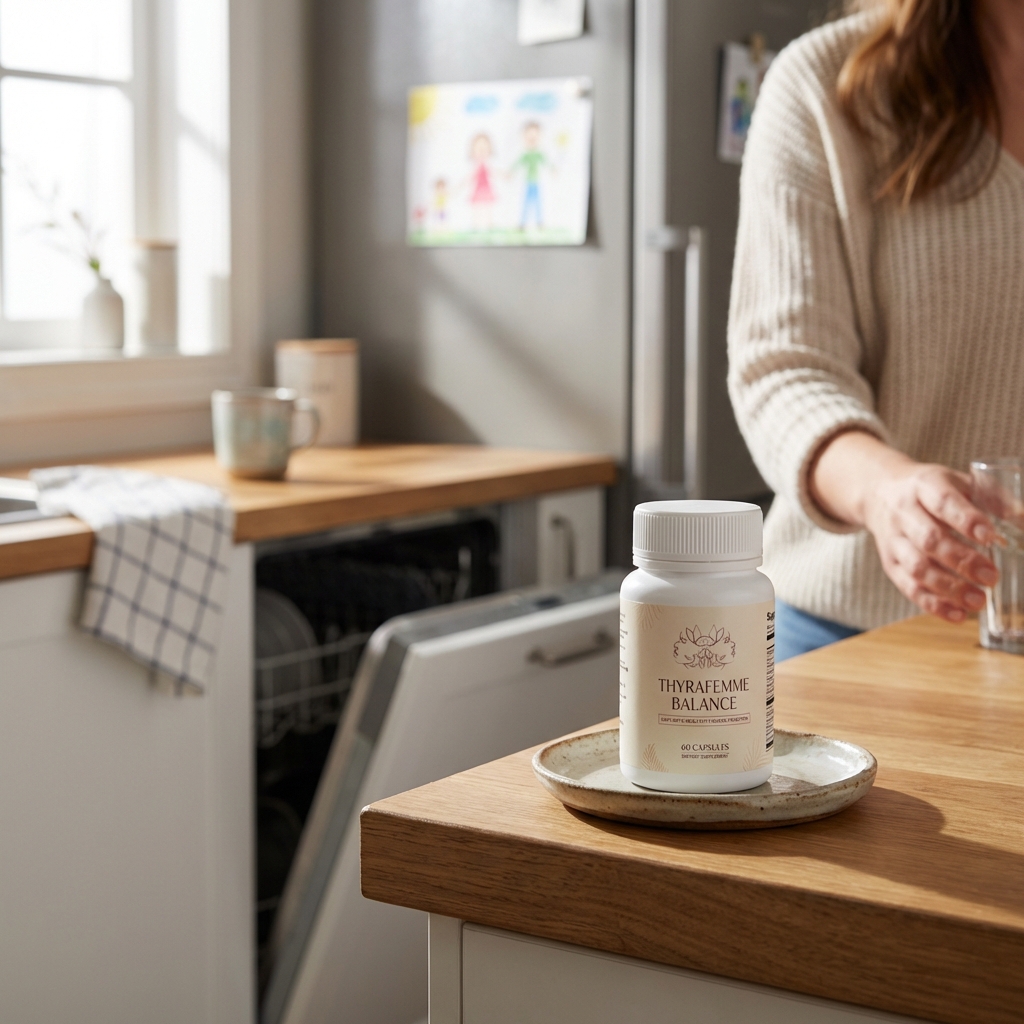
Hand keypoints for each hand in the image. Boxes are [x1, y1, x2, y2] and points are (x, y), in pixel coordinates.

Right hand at [811, 431, 998, 622]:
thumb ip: (992, 498)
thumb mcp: (958, 481)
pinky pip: (908, 587)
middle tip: (992, 577)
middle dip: (962, 561)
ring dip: (949, 588)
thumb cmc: (930, 489)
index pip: (943, 502)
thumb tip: (1023, 521)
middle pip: (928, 540)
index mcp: (924, 485)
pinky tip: (958, 614)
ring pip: (917, 567)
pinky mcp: (889, 563)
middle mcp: (903, 512)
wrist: (879, 492)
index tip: (991, 537)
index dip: (966, 520)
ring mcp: (893, 540)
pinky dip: (933, 604)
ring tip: (979, 601)